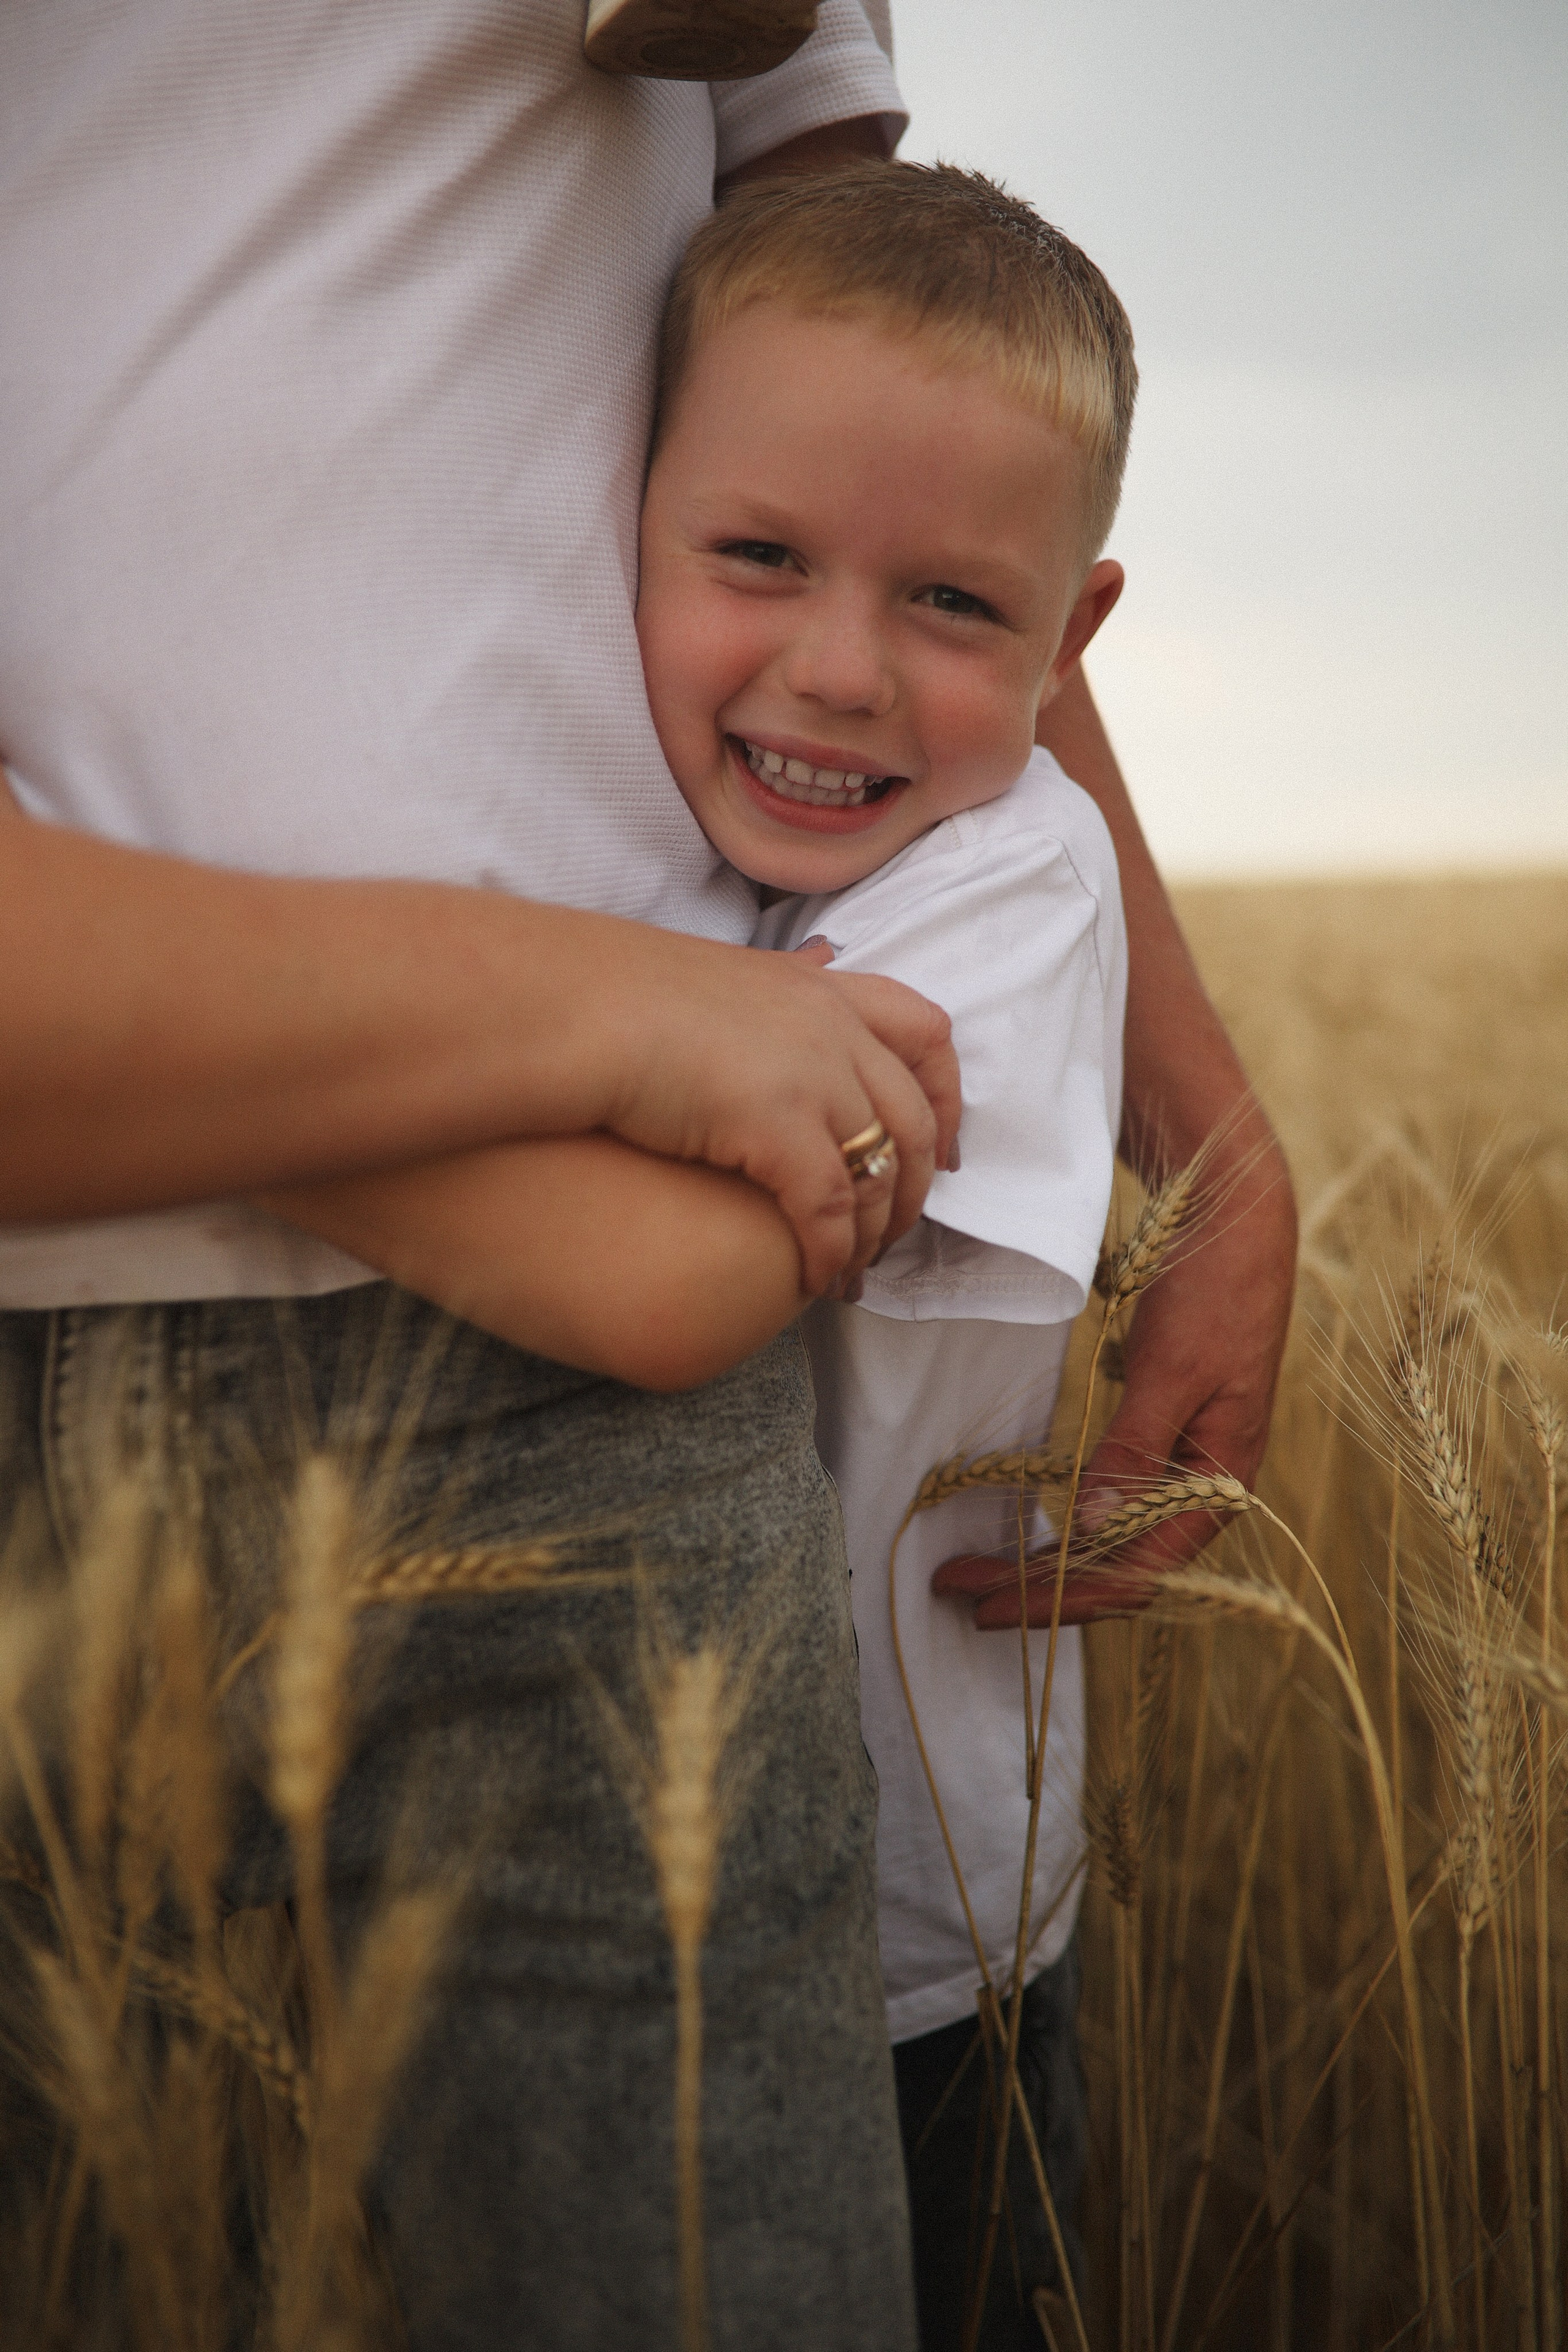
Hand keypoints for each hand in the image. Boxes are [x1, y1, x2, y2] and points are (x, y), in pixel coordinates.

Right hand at [595, 928, 958, 1298]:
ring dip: (875, 1234)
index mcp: (819, 990)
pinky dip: (830, 1252)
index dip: (948, 1098)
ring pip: (881, 1171)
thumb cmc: (613, 994)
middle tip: (894, 1235)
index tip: (943, 1150)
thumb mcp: (715, 978)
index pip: (926, 1032)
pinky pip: (831, 1208)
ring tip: (850, 1274)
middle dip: (915, 1188)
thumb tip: (812, 969)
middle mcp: (830, 1027)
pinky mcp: (777, 1123)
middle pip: (915, 1117)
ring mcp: (810, 1073)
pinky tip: (813, 1279)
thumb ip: (771, 990)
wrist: (565, 1007)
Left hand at [932, 1111, 1297, 1627]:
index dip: (1062, 1595)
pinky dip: (1066, 1521)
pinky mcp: (1161, 1434)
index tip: (990, 1601)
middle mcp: (1202, 1488)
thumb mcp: (1172, 1372)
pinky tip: (1029, 1532)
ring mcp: (1182, 1463)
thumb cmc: (1215, 1294)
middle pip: (1116, 1562)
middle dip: (1039, 1586)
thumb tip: (1087, 1526)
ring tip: (978, 1574)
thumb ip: (1133, 1450)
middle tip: (957, 1592)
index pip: (1136, 1571)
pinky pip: (1110, 1499)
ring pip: (1109, 1536)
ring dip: (1047, 1561)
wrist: (1238, 1223)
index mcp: (1222, 1485)